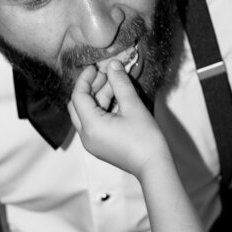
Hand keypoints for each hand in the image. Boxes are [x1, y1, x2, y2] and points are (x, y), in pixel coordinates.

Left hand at [69, 59, 169, 178]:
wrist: (153, 166)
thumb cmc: (145, 140)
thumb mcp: (133, 106)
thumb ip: (120, 83)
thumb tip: (113, 65)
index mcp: (91, 126)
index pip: (78, 96)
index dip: (86, 78)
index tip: (96, 67)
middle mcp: (86, 136)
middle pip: (78, 105)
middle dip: (90, 88)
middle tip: (106, 75)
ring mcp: (91, 143)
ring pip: (86, 113)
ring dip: (98, 98)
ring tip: (116, 86)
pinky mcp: (99, 145)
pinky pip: (93, 123)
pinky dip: (101, 110)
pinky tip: (117, 100)